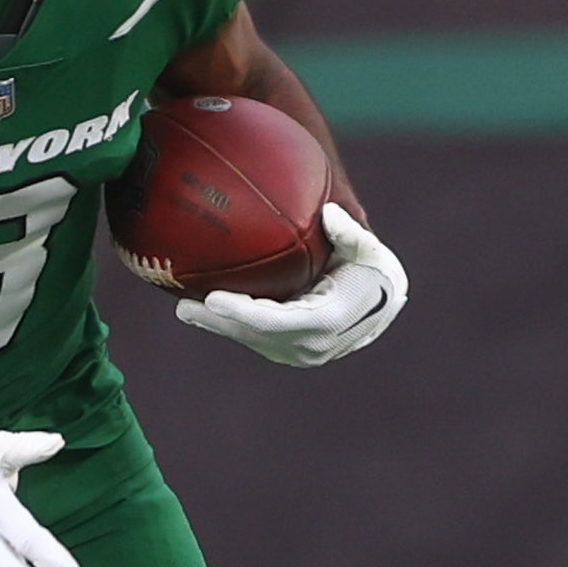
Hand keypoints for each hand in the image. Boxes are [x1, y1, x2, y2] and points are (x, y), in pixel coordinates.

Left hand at [177, 205, 408, 367]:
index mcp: (327, 321)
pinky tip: (206, 311)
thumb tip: (327, 212)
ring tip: (185, 308)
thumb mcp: (369, 250)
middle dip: (218, 323)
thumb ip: (350, 233)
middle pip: (254, 335)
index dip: (241, 313)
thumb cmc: (375, 272)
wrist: (384, 306)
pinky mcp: (292, 352)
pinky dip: (232, 326)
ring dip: (219, 326)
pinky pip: (257, 339)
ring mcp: (302, 353)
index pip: (274, 321)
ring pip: (252, 340)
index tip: (213, 298)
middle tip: (183, 307)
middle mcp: (312, 345)